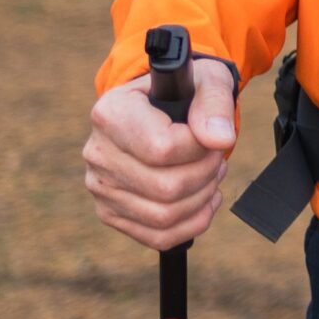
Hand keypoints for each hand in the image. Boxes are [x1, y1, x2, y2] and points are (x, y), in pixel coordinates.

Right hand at [83, 59, 238, 249]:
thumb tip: (220, 140)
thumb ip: (215, 105)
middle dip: (207, 174)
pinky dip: (192, 223)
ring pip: (164, 216)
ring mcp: (100, 186)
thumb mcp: (207, 82)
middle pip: (166, 188)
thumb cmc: (186, 93)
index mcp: (111, 113)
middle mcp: (97, 152)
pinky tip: (204, 199)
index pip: (163, 148)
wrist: (163, 107)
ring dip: (202, 198)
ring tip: (210, 173)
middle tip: (216, 156)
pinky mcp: (110, 212)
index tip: (211, 135)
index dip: (200, 148)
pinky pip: (158, 236)